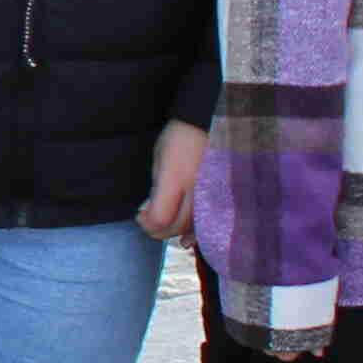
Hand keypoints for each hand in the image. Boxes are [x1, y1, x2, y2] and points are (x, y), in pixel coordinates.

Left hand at [139, 122, 206, 244]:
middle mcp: (196, 191)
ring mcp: (212, 195)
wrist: (209, 123)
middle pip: (176, 227)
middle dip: (158, 230)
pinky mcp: (222, 196)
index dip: (146, 223)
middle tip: (149, 221)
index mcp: (176, 179)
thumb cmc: (178, 138)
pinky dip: (196, 232)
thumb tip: (150, 211)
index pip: (160, 218)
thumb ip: (156, 189)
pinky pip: (210, 222)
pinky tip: (187, 239)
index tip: (140, 214)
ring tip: (166, 228)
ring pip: (194, 228)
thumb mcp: (159, 160)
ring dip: (176, 232)